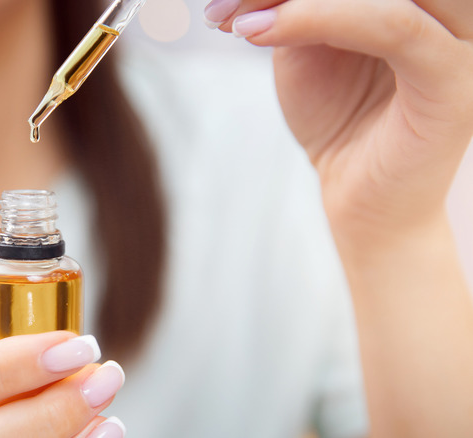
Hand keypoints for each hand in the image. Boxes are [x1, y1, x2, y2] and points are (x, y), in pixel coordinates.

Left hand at [206, 0, 472, 241]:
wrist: (361, 195)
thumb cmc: (337, 117)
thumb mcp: (308, 43)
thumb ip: (298, 3)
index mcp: (417, 1)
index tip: (223, 1)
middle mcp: (450, 10)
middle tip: (222, 10)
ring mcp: (462, 38)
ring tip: (237, 23)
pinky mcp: (453, 78)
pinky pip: (396, 26)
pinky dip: (320, 18)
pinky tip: (258, 33)